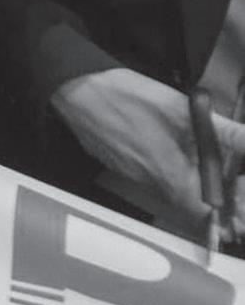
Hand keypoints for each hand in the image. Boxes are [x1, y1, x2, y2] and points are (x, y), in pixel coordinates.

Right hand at [51, 68, 244, 237]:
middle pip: (192, 205)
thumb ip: (223, 131)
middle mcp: (152, 185)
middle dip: (214, 197)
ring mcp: (134, 176)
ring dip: (192, 183)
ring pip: (173, 190)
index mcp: (171, 177)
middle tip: (227, 179)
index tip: (237, 198)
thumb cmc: (128, 98)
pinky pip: (153, 177)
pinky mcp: (121, 164)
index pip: (208, 216)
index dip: (228, 213)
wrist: (76, 88)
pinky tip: (172, 147)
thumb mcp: (183, 110)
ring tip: (206, 161)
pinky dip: (170, 170)